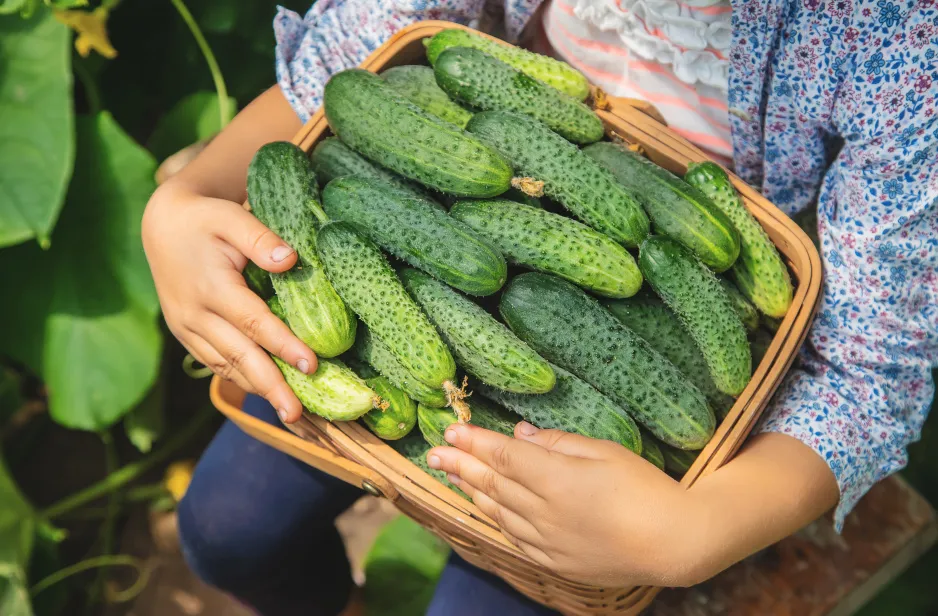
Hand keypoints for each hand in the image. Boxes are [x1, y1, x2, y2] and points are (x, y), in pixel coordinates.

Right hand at [142, 181, 315, 422]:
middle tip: (297, 414)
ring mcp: (187, 329)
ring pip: (226, 366)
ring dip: (258, 390)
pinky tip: (265, 392)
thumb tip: (290, 260)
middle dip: (271, 387)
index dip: (282, 345)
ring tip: (289, 412)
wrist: (162, 225)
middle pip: (240, 356)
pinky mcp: (186, 335)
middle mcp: (195, 315)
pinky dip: (240, 379)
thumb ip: (259, 237)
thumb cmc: (205, 218)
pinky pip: (215, 363)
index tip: (312, 365)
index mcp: (210, 288)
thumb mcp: (230, 216)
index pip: (253, 323)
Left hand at [427, 421, 706, 587]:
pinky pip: (514, 537)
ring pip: (498, 512)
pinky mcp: (556, 561)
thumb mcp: (604, 451)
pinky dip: (495, 519)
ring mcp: (547, 540)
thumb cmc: (646, 488)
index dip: (474, 442)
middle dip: (460, 465)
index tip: (452, 430)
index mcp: (556, 479)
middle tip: (433, 453)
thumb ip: (556, 443)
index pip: (502, 456)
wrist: (674, 543)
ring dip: (472, 491)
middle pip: (492, 483)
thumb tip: (517, 434)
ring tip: (451, 475)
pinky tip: (486, 508)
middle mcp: (544, 512)